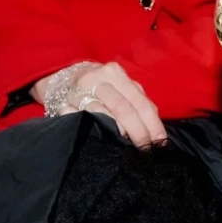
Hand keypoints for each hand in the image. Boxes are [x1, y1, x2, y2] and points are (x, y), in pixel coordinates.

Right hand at [32, 62, 166, 148]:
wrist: (63, 77)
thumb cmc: (99, 87)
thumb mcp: (120, 87)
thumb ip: (138, 103)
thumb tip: (155, 130)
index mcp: (116, 74)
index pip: (139, 100)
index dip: (152, 123)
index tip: (159, 141)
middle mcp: (97, 79)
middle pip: (122, 108)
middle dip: (137, 131)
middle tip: (145, 148)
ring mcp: (78, 91)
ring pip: (101, 113)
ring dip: (117, 131)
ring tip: (127, 144)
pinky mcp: (62, 104)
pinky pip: (80, 119)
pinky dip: (94, 128)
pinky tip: (102, 138)